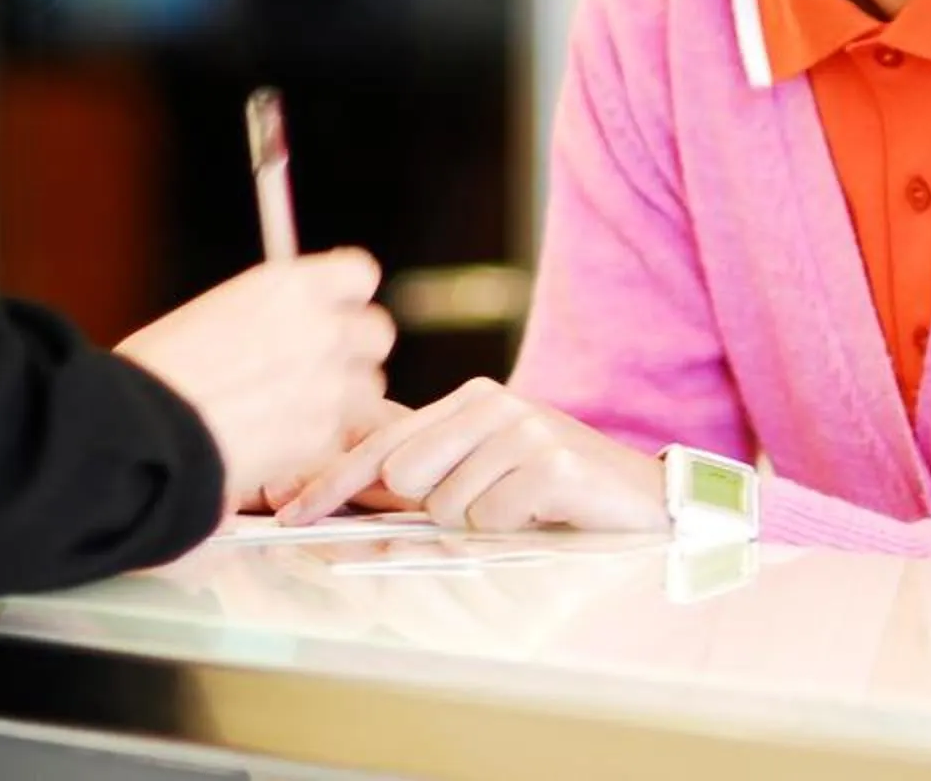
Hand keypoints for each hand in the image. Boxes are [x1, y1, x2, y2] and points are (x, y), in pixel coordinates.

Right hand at [116, 250, 393, 512]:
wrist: (143, 428)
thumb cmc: (158, 369)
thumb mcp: (217, 312)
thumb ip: (269, 314)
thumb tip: (283, 323)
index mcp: (291, 286)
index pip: (359, 274)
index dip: (344, 294)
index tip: (331, 306)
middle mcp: (322, 329)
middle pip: (376, 332)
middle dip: (353, 348)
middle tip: (320, 364)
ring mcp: (330, 386)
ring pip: (370, 388)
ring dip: (345, 396)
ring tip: (298, 409)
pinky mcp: (323, 439)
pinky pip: (342, 435)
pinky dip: (321, 439)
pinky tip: (283, 441)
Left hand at [274, 378, 668, 532]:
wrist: (643, 498)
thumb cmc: (553, 488)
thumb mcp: (482, 472)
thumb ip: (420, 475)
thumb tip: (348, 492)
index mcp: (467, 401)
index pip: (380, 441)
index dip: (330, 480)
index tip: (286, 510)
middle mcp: (490, 403)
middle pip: (405, 476)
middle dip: (430, 509)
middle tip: (485, 507)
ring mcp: (521, 428)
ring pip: (447, 505)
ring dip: (478, 524)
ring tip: (520, 510)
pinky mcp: (549, 461)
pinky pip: (491, 517)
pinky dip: (509, 529)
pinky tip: (541, 516)